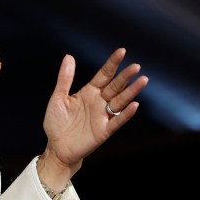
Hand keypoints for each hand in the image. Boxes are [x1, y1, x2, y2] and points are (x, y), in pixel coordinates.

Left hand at [37, 48, 147, 188]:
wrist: (56, 148)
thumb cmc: (56, 123)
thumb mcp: (58, 97)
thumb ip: (65, 78)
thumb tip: (69, 56)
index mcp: (88, 92)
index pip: (103, 75)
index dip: (112, 64)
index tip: (121, 51)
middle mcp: (99, 102)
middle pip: (115, 86)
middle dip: (125, 76)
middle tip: (136, 66)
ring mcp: (103, 116)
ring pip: (120, 101)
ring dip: (131, 91)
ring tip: (143, 80)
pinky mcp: (104, 130)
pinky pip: (117, 121)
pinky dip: (126, 114)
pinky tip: (134, 105)